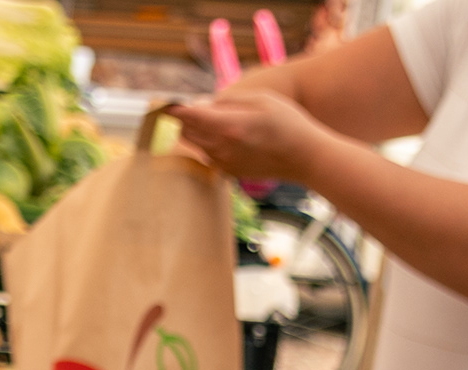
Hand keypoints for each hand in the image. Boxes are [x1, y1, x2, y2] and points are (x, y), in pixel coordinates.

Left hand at [167, 81, 324, 181]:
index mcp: (228, 126)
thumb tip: (203, 104)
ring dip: (193, 131)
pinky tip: (221, 136)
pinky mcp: (228, 172)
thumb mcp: (260, 98)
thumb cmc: (287, 122)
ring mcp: (223, 162)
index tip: (164, 103)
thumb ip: (228, 100)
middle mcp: (221, 147)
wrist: (304, 157)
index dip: (173, 108)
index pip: (189, 115)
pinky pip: (207, 155)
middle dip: (181, 118)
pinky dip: (206, 144)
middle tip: (181, 108)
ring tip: (203, 119)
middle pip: (186, 131)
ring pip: (195, 144)